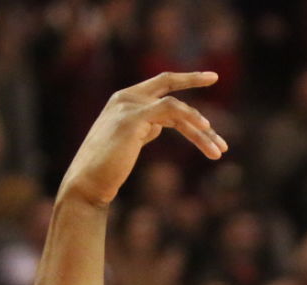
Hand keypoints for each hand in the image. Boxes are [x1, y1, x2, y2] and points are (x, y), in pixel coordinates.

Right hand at [60, 72, 227, 207]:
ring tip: (219, 150)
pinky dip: (190, 120)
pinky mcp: (133, 119)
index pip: (158, 86)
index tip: (206, 78)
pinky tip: (205, 130)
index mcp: (123, 101)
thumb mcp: (128, 143)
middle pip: (166, 80)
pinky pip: (171, 111)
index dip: (182, 81)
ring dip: (201, 130)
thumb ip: (143, 129)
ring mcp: (129, 106)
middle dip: (192, 77)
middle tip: (215, 76)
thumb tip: (159, 126)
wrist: (87, 184)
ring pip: (176, 107)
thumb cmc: (107, 169)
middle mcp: (125, 97)